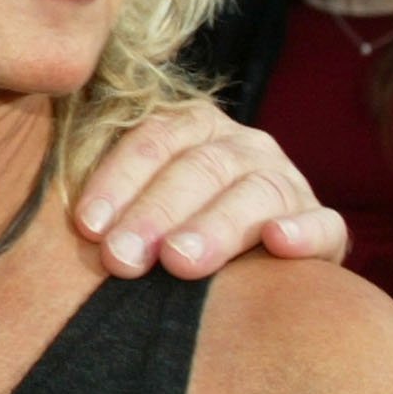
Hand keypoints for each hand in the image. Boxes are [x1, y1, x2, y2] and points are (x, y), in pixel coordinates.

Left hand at [70, 102, 346, 277]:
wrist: (245, 263)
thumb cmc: (164, 232)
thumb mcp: (134, 205)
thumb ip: (107, 201)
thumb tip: (68, 225)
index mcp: (193, 129)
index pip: (153, 140)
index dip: (118, 180)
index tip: (87, 226)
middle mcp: (244, 148)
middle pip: (199, 168)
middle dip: (155, 212)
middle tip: (122, 258)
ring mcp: (287, 184)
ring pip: (255, 194)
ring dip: (214, 226)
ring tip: (180, 260)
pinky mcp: (324, 228)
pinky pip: (323, 224)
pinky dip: (304, 231)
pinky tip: (280, 242)